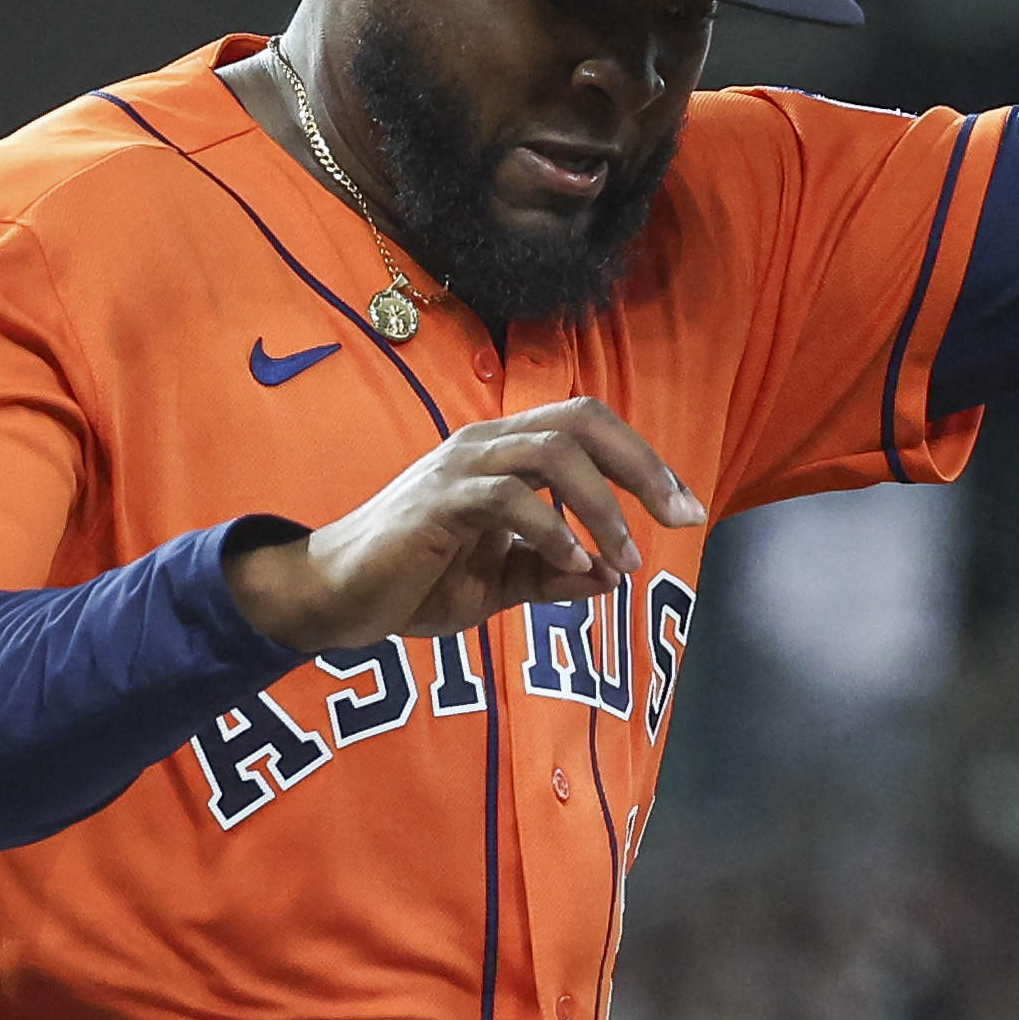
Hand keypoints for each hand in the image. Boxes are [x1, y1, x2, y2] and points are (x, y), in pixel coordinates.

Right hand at [227, 399, 702, 656]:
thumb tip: (612, 578)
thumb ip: (552, 575)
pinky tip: (572, 568)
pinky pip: (509, 499)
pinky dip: (552, 531)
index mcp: (504, 452)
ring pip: (553, 453)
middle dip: (643, 467)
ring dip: (602, 507)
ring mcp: (460, 467)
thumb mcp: (499, 583)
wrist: (334, 597)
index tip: (685, 509)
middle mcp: (485, 443)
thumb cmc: (411, 581)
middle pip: (582, 422)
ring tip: (623, 558)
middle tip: (681, 518)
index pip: (588, 427)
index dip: (644, 461)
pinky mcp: (438, 502)